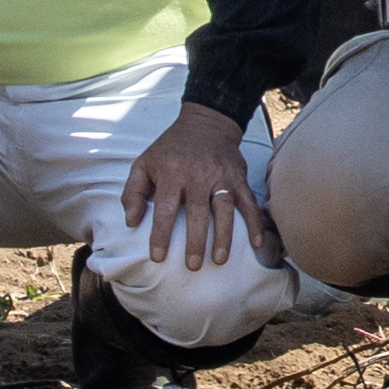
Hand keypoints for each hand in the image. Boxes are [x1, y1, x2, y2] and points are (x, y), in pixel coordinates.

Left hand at [123, 101, 264, 277]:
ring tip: (220, 259)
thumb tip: (131, 222)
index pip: (165, 208)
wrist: (206, 123)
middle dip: (195, 241)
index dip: (161, 234)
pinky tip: (256, 243)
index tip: (158, 256)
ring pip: (224, 209)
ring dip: (224, 236)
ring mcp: (222, 177)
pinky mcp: (239, 178)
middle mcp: (198, 175)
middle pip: (197, 212)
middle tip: (193, 265)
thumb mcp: (144, 163)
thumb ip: (133, 192)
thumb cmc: (171, 149)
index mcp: (172, 173)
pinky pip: (249, 202)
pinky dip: (255, 222)